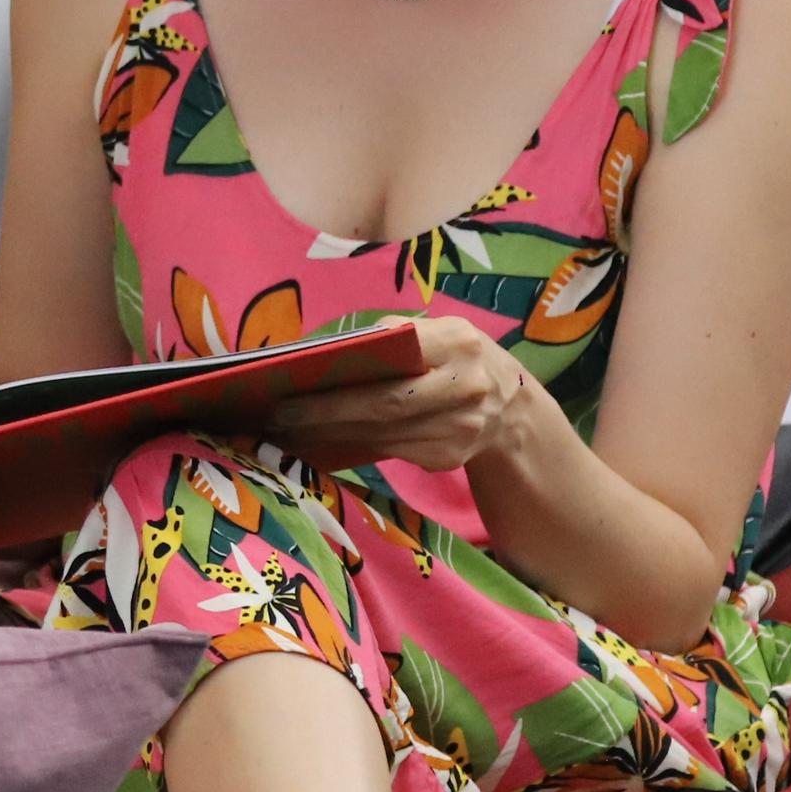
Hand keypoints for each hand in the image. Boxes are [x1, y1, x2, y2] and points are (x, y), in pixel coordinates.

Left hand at [260, 313, 554, 476]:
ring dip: (330, 434)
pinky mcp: (447, 459)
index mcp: (457, 344)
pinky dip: (351, 447)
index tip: (293, 382)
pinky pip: (389, 452)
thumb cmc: (457, 357)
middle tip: (279, 415)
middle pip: (384, 407)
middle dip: (326, 413)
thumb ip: (394, 337)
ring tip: (288, 428)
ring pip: (382, 435)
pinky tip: (321, 441)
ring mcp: (460, 431)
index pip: (393, 363)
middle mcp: (464, 389)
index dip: (342, 379)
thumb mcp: (439, 332)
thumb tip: (326, 355)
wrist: (511, 406)